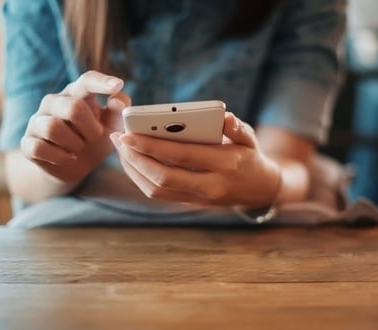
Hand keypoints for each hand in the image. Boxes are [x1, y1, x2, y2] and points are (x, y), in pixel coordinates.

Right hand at [21, 70, 130, 183]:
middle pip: (72, 107)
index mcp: (77, 93)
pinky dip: (60, 156)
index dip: (102, 82)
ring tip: (80, 147)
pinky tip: (69, 158)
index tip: (118, 85)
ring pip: (53, 127)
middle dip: (91, 128)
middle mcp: (54, 102)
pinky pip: (40, 148)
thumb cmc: (94, 139)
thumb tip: (118, 100)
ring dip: (75, 143)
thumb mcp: (112, 126)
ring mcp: (37, 121)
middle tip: (96, 137)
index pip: (87, 80)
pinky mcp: (27, 143)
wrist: (74, 167)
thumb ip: (119, 111)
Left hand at [110, 112, 280, 207]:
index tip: (129, 134)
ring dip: (134, 170)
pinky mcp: (191, 203)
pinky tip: (132, 162)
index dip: (151, 146)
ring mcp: (199, 198)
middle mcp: (210, 185)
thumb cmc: (250, 156)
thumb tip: (225, 117)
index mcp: (225, 164)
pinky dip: (141, 179)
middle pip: (163, 177)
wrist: (259, 190)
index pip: (181, 156)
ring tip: (120, 149)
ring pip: (157, 189)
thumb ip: (237, 128)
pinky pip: (159, 194)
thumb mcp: (250, 138)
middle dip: (135, 159)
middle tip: (118, 139)